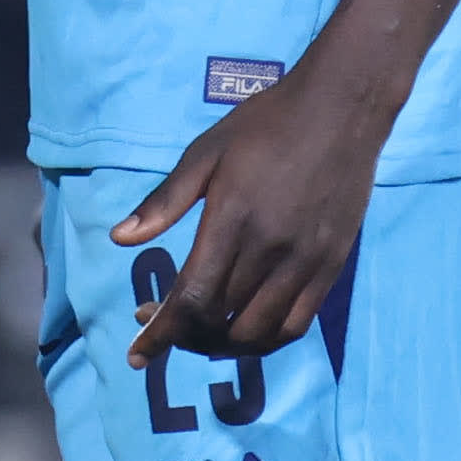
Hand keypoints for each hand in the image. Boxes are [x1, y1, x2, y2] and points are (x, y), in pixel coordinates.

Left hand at [116, 63, 391, 364]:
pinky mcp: (331, 267)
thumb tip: (119, 239)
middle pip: (219, 321)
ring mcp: (305, 262)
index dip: (161, 333)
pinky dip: (264, 341)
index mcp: (232, 219)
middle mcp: (269, 249)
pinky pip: (296, 326)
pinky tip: (244, 330)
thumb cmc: (266, 124)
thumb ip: (165, 200)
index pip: (192, 299)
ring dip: (220, 345)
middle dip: (182, 336)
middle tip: (159, 326)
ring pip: (257, 334)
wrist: (341, 108)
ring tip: (198, 334)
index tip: (138, 352)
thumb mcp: (206, 152)